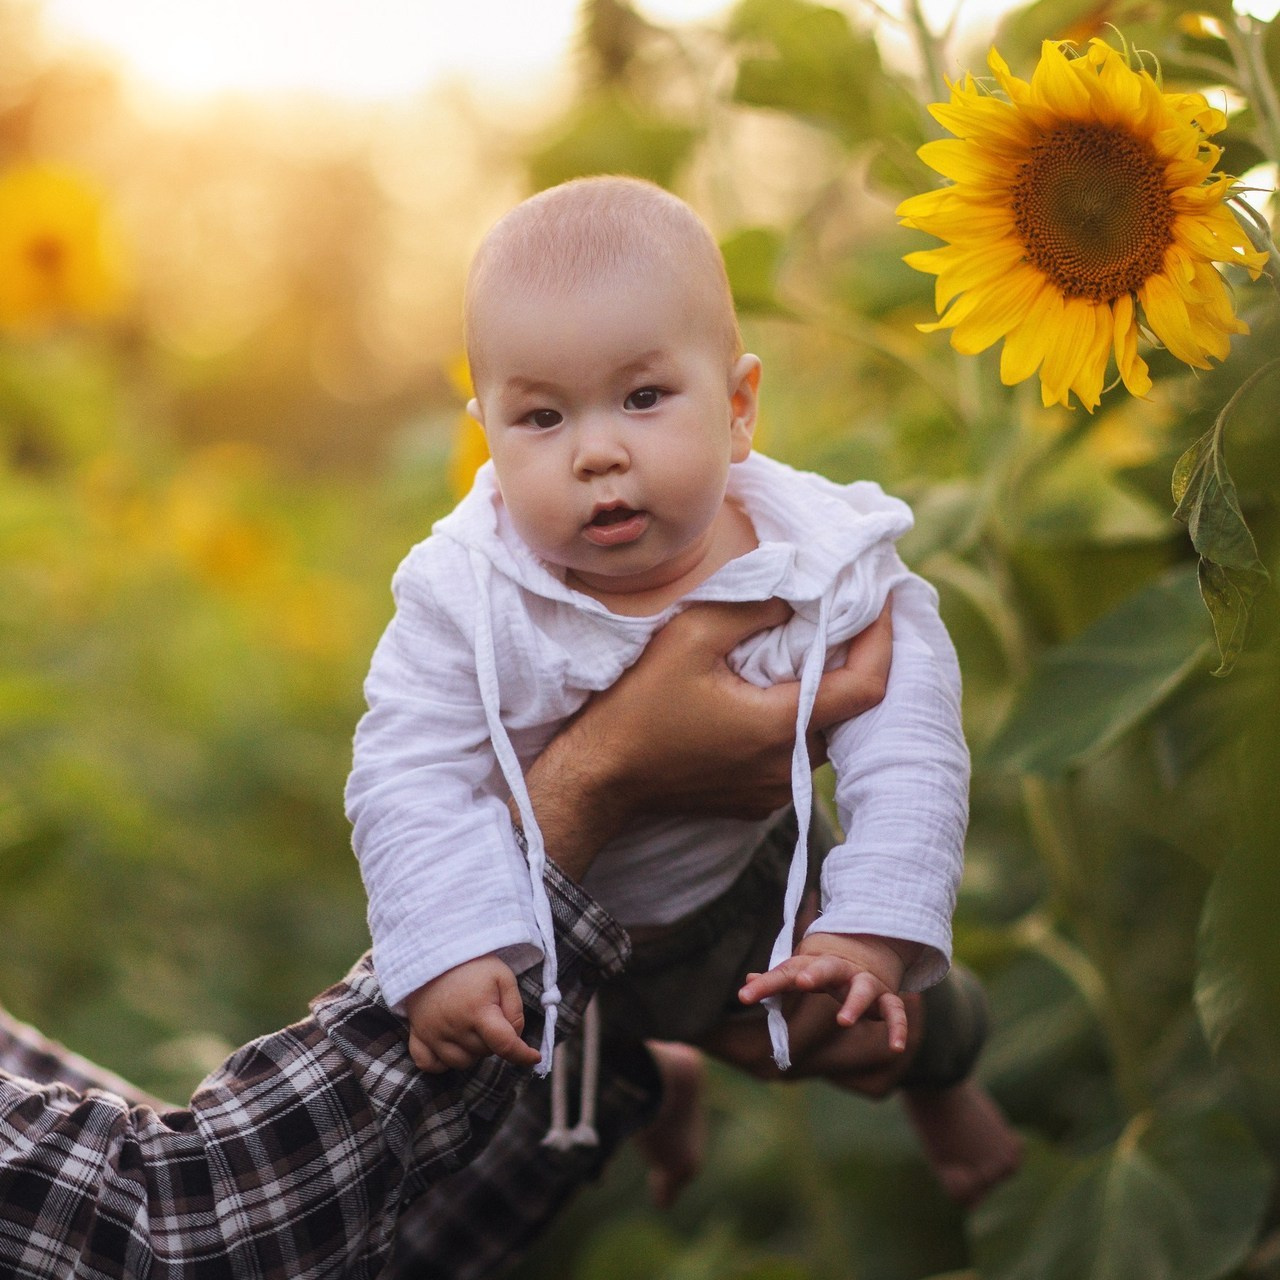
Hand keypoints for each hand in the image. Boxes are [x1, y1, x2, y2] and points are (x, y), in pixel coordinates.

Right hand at [402, 954, 541, 1072]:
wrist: (434, 951)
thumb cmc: (472, 964)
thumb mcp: (503, 976)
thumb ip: (514, 1008)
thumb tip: (515, 1036)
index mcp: (478, 1011)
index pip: (504, 1045)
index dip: (522, 1055)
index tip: (533, 1057)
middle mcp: (454, 1027)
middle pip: (485, 1053)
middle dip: (493, 1040)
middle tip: (489, 1015)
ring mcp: (432, 1034)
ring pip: (462, 1062)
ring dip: (472, 1051)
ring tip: (470, 1025)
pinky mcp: (417, 1035)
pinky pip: (430, 1065)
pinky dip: (441, 1062)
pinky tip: (449, 1045)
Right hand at [525, 598, 893, 878]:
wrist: (597, 777)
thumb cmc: (637, 707)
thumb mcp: (690, 636)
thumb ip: (752, 606)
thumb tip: (797, 592)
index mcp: (781, 726)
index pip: (866, 685)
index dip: (883, 639)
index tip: (882, 599)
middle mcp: (787, 766)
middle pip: (848, 710)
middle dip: (852, 659)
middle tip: (845, 615)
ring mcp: (773, 790)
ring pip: (821, 732)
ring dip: (819, 690)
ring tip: (806, 647)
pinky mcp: (755, 799)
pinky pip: (793, 753)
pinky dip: (794, 718)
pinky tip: (768, 691)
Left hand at [737, 933, 916, 1053]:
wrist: (868, 949)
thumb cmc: (824, 969)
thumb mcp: (800, 971)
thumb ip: (776, 981)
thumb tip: (745, 985)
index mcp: (814, 965)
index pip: (785, 973)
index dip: (766, 984)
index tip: (745, 994)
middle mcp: (840, 971)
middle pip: (828, 967)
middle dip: (816, 973)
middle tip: (803, 981)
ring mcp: (865, 983)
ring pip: (863, 989)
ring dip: (854, 1004)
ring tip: (843, 1021)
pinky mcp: (886, 998)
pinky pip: (894, 1012)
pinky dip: (897, 1027)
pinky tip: (895, 1047)